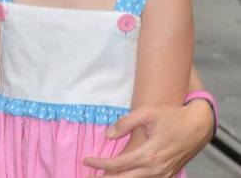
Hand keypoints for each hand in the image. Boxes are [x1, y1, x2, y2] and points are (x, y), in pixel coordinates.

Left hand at [83, 102, 212, 176]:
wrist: (198, 126)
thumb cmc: (172, 116)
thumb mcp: (147, 113)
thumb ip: (125, 123)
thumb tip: (108, 135)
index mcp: (149, 154)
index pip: (118, 164)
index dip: (100, 164)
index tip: (86, 160)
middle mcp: (156, 168)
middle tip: (90, 175)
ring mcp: (164, 174)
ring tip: (103, 176)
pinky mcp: (168, 174)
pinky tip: (124, 175)